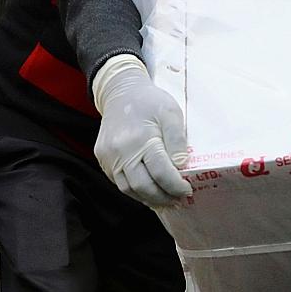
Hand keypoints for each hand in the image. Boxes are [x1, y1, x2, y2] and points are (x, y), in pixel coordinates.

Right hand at [92, 55, 192, 206]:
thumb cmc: (149, 101)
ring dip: (149, 199)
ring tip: (167, 199)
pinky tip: (150, 191)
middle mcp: (120, 151)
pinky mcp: (103, 159)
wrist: (120, 92)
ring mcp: (109, 157)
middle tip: (179, 199)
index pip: (160, 172)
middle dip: (163, 198)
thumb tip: (182, 167)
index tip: (187, 189)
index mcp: (140, 138)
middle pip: (143, 186)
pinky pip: (119, 182)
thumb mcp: (171, 113)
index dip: (175, 186)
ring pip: (129, 189)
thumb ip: (177, 140)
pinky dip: (136, 191)